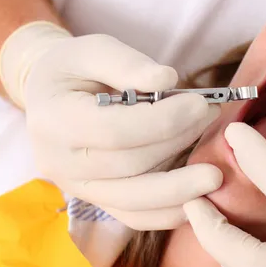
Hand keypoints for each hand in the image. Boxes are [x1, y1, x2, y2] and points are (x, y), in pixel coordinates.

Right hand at [0, 21, 222, 229]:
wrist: (50, 97)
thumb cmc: (74, 69)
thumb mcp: (92, 49)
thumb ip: (127, 63)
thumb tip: (167, 79)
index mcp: (53, 121)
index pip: (115, 130)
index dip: (163, 120)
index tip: (200, 103)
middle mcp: (59, 163)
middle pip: (130, 164)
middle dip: (179, 141)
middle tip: (211, 116)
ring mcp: (77, 188)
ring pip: (133, 201)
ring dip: (181, 188)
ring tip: (215, 171)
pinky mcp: (96, 201)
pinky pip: (134, 217)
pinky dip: (169, 213)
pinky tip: (198, 200)